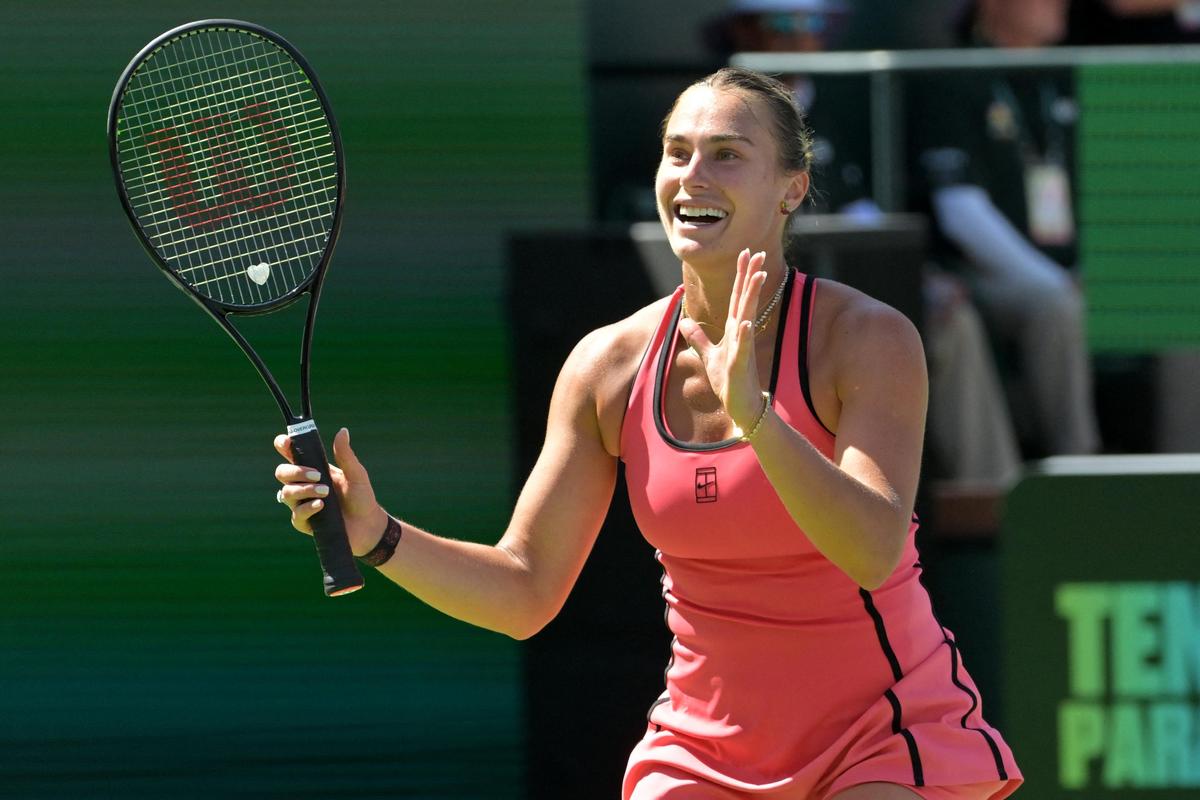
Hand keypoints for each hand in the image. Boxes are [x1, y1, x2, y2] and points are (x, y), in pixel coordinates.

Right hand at [274, 427, 387, 555]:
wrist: (368, 524)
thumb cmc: (362, 497)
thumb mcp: (356, 474)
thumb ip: (345, 455)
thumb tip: (343, 431)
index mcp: (313, 469)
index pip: (290, 454)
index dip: (283, 446)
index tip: (287, 442)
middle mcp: (303, 485)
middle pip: (282, 473)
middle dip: (295, 471)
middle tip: (318, 475)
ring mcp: (302, 504)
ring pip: (286, 493)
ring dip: (305, 490)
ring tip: (325, 492)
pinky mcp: (305, 522)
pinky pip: (296, 514)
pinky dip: (308, 508)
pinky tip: (321, 505)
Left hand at [677, 249, 768, 430]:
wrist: (742, 407)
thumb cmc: (729, 382)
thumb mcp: (709, 356)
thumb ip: (698, 338)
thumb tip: (685, 321)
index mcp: (734, 330)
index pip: (736, 297)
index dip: (741, 275)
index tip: (745, 253)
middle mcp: (741, 335)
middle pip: (744, 300)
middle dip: (750, 276)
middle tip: (757, 252)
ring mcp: (742, 348)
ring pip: (746, 316)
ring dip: (751, 297)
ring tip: (757, 276)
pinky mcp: (740, 365)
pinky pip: (742, 347)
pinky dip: (743, 334)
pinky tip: (745, 321)